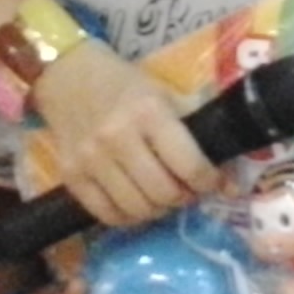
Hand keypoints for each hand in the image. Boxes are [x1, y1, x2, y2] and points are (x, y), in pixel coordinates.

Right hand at [32, 39, 217, 227]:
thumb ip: (190, 130)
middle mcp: (118, 137)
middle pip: (164, 193)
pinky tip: (136, 203)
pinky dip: (129, 217)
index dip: (209, 181)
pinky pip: (107, 215)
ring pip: (137, 209)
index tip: (214, 182)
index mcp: (148, 112)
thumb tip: (227, 177)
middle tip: (187, 190)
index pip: (189, 164)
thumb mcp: (162, 94)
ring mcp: (91, 160)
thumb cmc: (123, 83)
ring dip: (158, 210)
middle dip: (184, 197)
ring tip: (163, 197)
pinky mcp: (70, 176)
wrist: (66, 75)